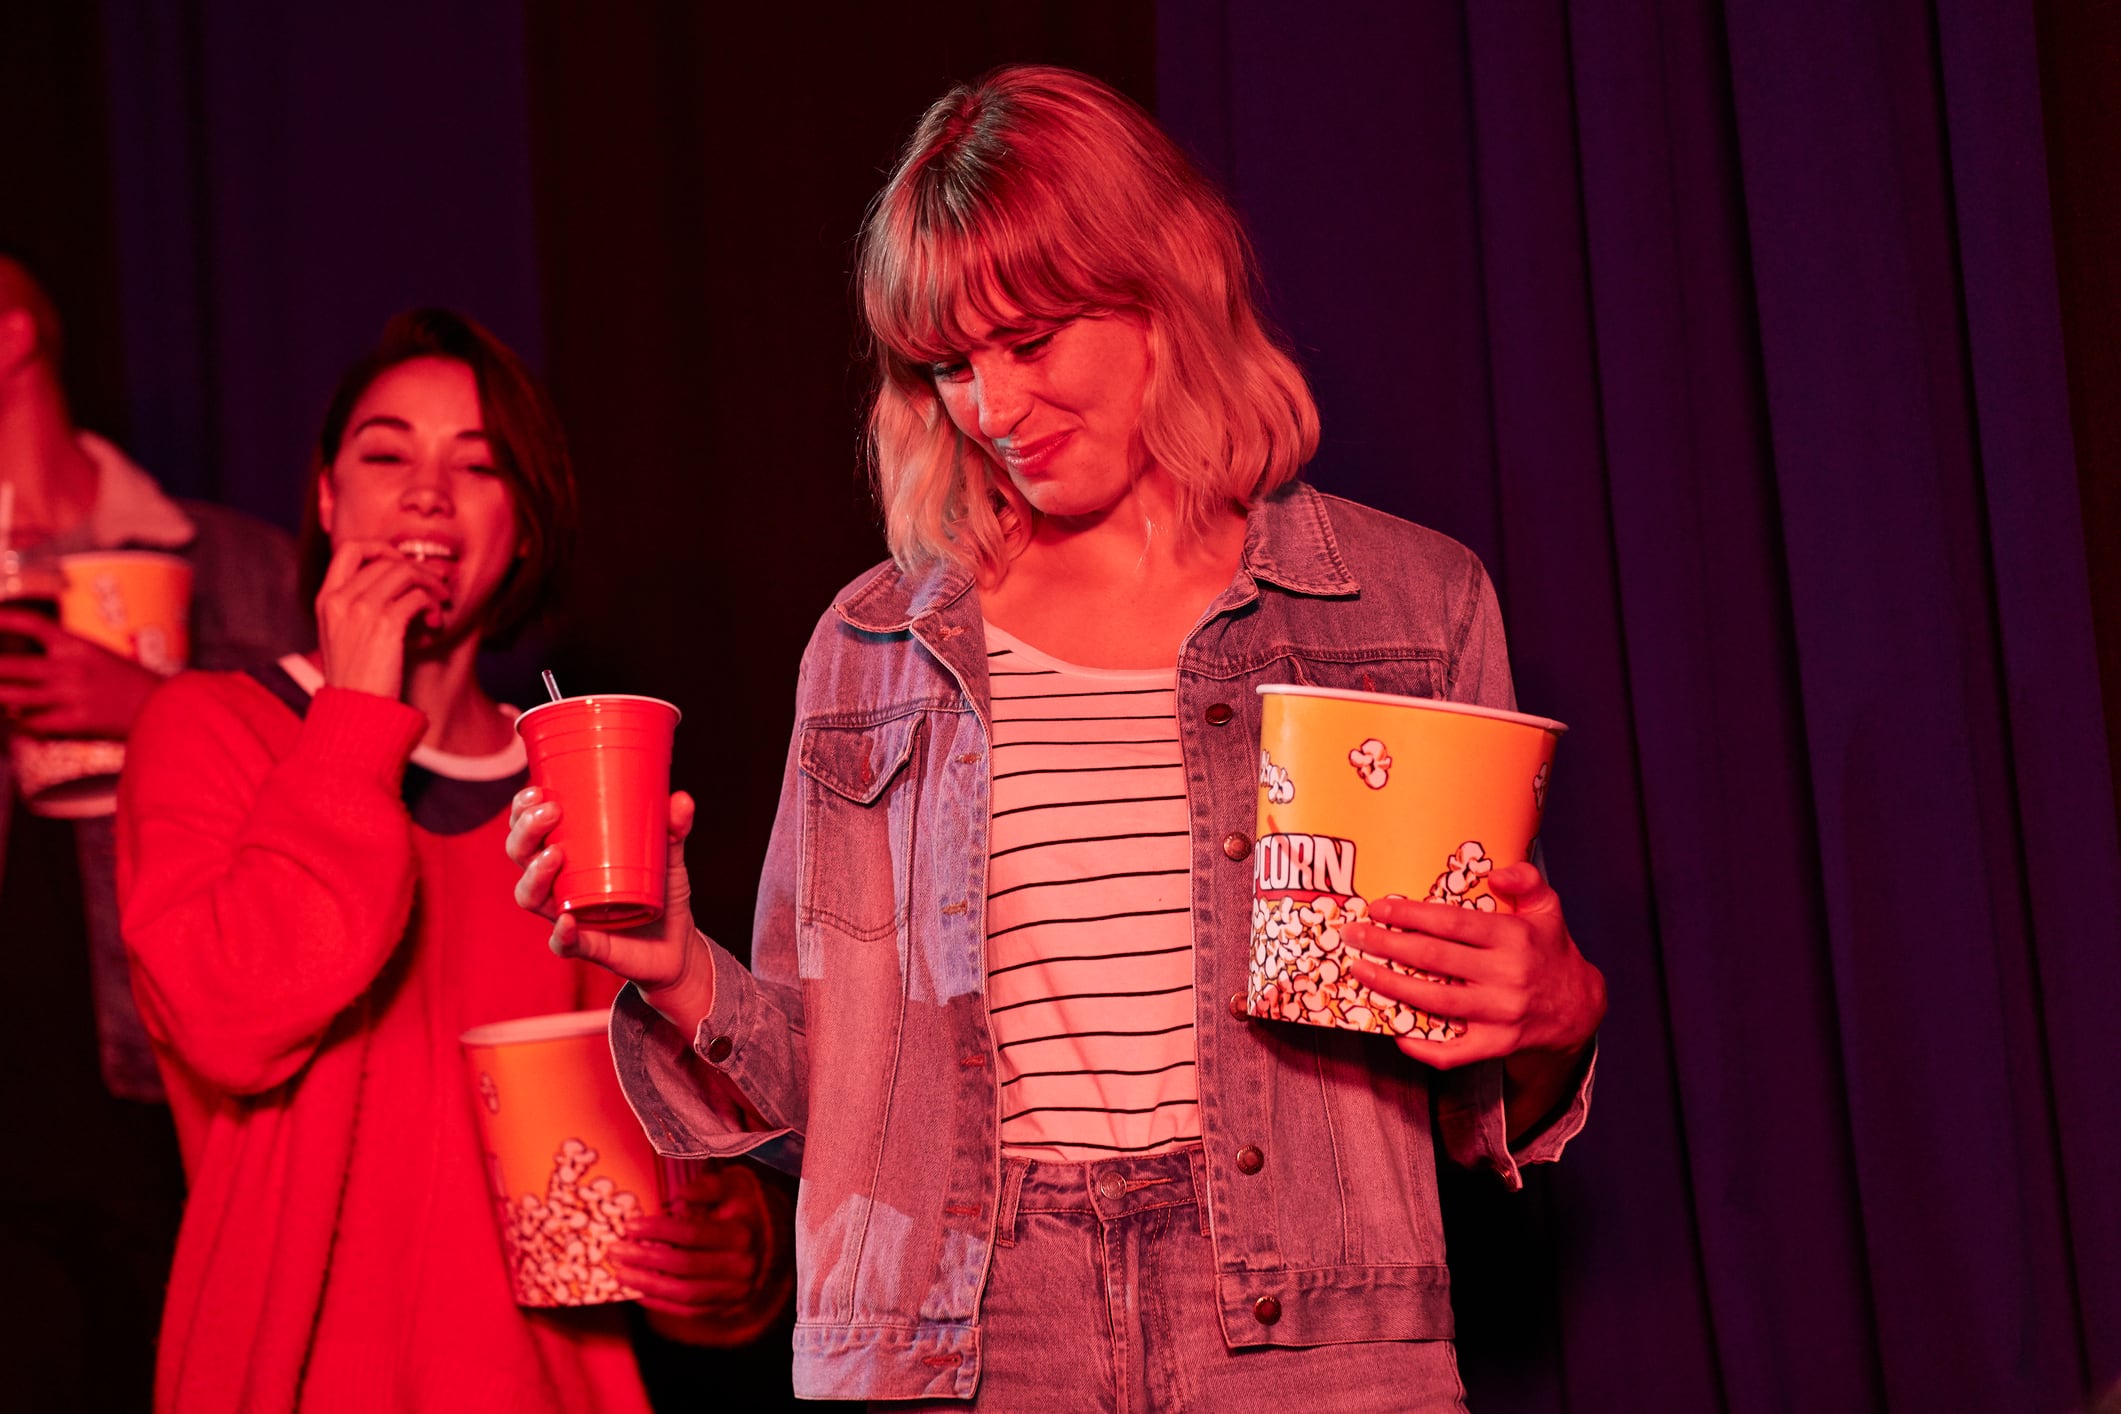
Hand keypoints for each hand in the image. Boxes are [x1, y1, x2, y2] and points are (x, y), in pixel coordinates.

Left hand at [0, 611, 163, 737]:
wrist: (164, 706)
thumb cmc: (130, 682)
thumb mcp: (98, 656)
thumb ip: (63, 657)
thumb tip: (25, 667)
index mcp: (78, 645)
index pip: (33, 624)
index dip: (5, 619)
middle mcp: (70, 668)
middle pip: (11, 664)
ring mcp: (71, 696)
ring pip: (13, 696)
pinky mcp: (75, 722)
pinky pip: (33, 723)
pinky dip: (19, 722)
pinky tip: (14, 719)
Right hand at [313, 538, 447, 698]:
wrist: (356, 711)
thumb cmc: (357, 679)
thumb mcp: (344, 636)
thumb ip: (358, 606)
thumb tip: (396, 580)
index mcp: (325, 600)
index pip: (349, 549)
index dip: (381, 547)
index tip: (403, 564)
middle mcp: (339, 600)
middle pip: (385, 559)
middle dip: (417, 568)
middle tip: (436, 583)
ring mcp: (360, 610)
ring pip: (405, 572)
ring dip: (430, 584)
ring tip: (441, 603)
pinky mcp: (385, 625)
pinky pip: (418, 597)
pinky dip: (433, 606)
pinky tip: (436, 622)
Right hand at [506, 787, 715, 1033]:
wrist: (678, 946)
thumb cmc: (661, 892)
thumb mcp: (669, 856)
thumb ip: (673, 828)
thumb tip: (681, 800)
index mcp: (568, 856)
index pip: (530, 829)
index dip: (522, 811)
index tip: (535, 789)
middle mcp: (558, 885)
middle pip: (521, 855)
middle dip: (525, 831)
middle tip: (550, 812)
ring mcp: (567, 915)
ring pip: (530, 896)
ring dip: (535, 873)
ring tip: (554, 854)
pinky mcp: (586, 946)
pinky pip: (562, 942)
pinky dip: (562, 932)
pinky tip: (567, 920)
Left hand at [613, 1160, 793, 1344]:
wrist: (774, 1240)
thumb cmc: (744, 1207)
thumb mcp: (734, 1187)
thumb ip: (709, 1187)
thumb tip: (681, 1194)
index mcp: (741, 1233)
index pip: (693, 1234)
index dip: (658, 1231)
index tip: (629, 1226)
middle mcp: (741, 1266)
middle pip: (684, 1266)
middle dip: (644, 1259)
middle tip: (615, 1250)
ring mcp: (735, 1291)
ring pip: (684, 1294)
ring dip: (647, 1285)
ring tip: (620, 1273)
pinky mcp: (727, 1307)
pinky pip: (688, 1312)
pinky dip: (660, 1304)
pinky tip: (638, 1292)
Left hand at [1341, 861, 1604, 1070]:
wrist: (1578, 1009)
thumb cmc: (1550, 951)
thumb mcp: (1548, 908)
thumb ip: (1527, 880)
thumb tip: (1495, 873)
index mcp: (1514, 938)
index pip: (1453, 923)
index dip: (1411, 915)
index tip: (1379, 908)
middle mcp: (1507, 976)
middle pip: (1434, 959)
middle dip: (1387, 945)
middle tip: (1354, 935)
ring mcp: (1501, 1014)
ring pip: (1435, 1002)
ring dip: (1391, 987)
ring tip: (1360, 971)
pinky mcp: (1497, 1045)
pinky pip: (1453, 1053)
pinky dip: (1421, 1046)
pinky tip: (1395, 1030)